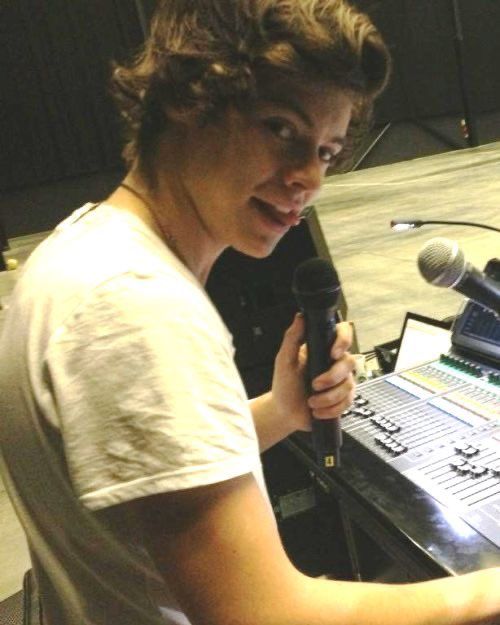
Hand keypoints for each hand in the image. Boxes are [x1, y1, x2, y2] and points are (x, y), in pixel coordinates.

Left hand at [271, 313, 355, 432]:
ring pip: (349, 386)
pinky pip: (347, 402)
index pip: (343, 333)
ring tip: (312, 402)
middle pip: (349, 362)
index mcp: (322, 349)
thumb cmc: (284, 385)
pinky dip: (331, 409)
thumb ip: (292, 338)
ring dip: (328, 398)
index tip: (333, 354)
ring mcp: (341, 381)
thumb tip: (300, 317)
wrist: (285, 412)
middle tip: (314, 386)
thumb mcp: (284, 360)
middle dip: (332, 377)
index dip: (343, 340)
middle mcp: (334, 362)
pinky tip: (318, 410)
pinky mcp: (343, 398)